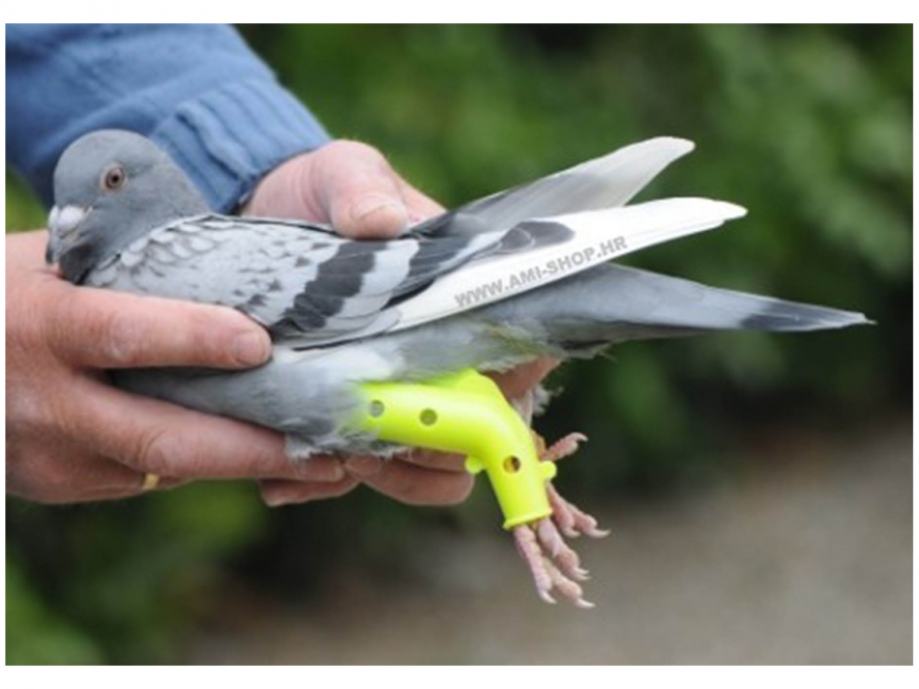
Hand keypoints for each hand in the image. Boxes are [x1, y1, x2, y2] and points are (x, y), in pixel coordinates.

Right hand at [6, 231, 352, 502]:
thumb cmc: (10, 293)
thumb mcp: (55, 262)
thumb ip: (129, 268)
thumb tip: (236, 263)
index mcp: (43, 326)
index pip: (125, 334)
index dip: (194, 340)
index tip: (262, 344)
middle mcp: (46, 403)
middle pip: (162, 437)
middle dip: (252, 449)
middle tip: (328, 452)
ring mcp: (50, 456)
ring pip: (163, 465)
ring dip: (239, 463)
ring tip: (313, 457)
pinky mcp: (60, 485)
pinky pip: (144, 475)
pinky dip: (197, 460)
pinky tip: (249, 449)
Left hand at [244, 140, 556, 506]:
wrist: (260, 215)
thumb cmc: (322, 190)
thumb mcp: (343, 173)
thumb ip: (362, 191)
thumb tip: (382, 221)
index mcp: (460, 298)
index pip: (519, 350)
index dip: (514, 380)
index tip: (476, 392)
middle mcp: (438, 354)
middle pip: (478, 426)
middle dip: (443, 444)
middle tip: (388, 437)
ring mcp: (395, 392)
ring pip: (424, 465)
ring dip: (390, 473)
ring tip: (338, 459)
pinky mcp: (346, 416)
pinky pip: (356, 470)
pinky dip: (327, 481)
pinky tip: (287, 479)